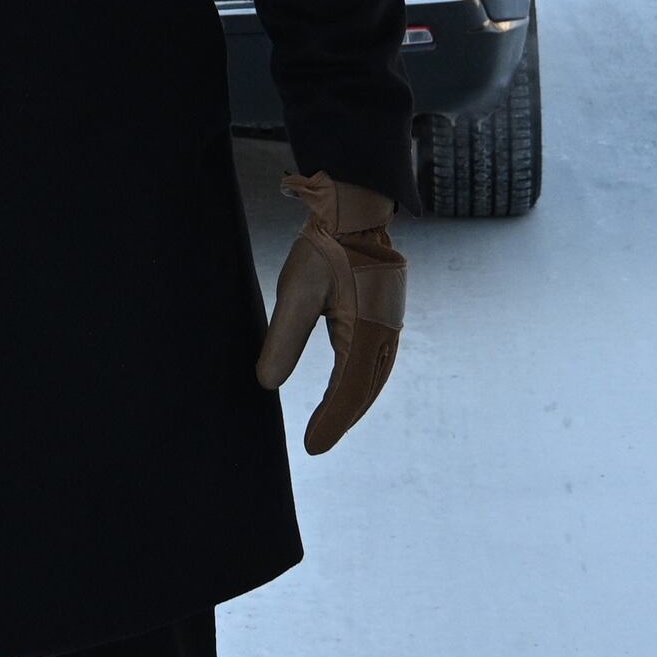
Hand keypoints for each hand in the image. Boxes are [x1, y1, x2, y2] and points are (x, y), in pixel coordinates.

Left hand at [255, 171, 404, 454]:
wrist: (353, 209)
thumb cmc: (324, 247)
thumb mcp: (296, 290)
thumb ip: (284, 337)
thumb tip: (267, 384)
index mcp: (367, 329)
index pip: (348, 389)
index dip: (330, 421)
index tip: (312, 447)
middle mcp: (386, 330)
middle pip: (366, 389)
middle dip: (342, 418)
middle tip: (317, 444)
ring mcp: (389, 322)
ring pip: (373, 375)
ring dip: (353, 402)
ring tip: (329, 423)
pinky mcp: (385, 313)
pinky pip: (375, 358)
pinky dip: (360, 380)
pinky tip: (346, 386)